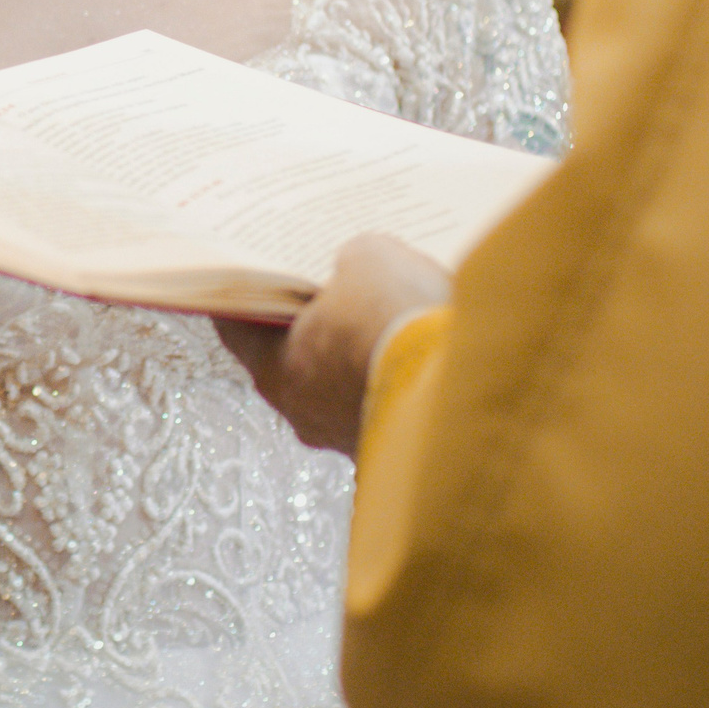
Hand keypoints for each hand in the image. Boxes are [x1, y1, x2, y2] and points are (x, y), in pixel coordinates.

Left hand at [215, 235, 451, 455]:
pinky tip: (426, 347)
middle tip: (333, 286)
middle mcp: (303, 413)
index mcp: (273, 368)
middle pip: (295, 357)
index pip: (237, 327)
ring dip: (365, 354)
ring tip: (393, 313)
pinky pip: (391, 402)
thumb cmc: (396, 322)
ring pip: (347, 384)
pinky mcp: (401, 446)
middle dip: (316, 323)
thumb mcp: (370, 261)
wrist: (470, 393)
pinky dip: (401, 377)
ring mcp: (352, 437)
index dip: (248, 294)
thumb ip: (353, 261)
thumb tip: (360, 266)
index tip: (252, 273)